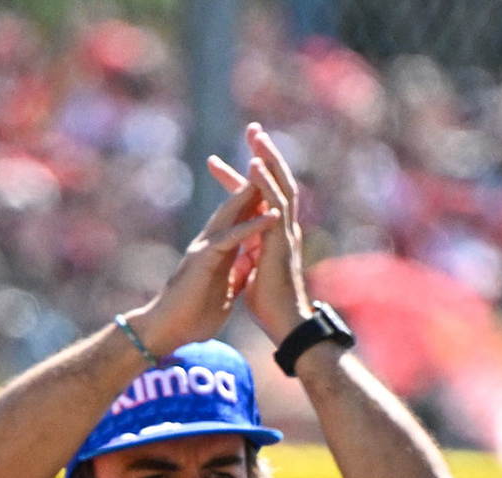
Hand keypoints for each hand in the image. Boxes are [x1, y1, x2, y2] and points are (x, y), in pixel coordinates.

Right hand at [131, 171, 279, 354]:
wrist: (168, 331)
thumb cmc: (193, 315)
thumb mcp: (225, 290)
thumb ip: (235, 272)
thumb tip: (248, 262)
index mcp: (220, 249)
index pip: (242, 215)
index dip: (258, 196)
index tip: (278, 178)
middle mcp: (212, 242)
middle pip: (236, 204)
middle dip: (252, 178)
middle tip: (265, 146)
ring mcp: (206, 248)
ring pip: (233, 212)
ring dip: (253, 191)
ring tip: (270, 168)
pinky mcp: (204, 260)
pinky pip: (233, 238)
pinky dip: (253, 226)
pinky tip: (271, 214)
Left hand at [207, 122, 313, 344]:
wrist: (284, 323)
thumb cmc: (270, 304)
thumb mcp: (252, 273)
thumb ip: (250, 257)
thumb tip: (243, 255)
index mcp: (271, 234)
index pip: (256, 199)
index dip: (240, 180)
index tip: (217, 164)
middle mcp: (281, 228)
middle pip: (275, 182)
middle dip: (263, 155)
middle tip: (253, 130)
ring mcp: (284, 232)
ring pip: (280, 186)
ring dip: (268, 159)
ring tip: (257, 136)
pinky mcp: (281, 240)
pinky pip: (275, 204)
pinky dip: (265, 183)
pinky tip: (255, 165)